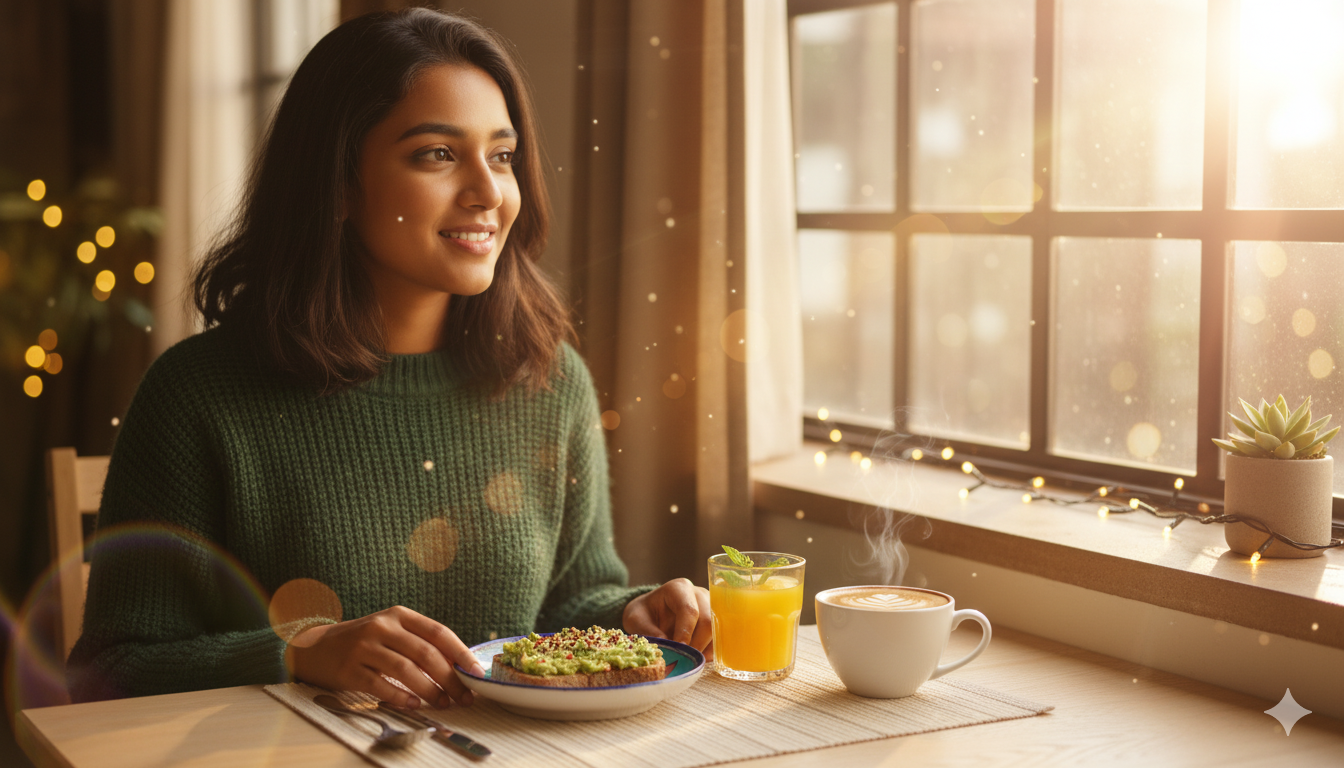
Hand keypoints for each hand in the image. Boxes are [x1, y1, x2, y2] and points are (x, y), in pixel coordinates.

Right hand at [285, 605, 484, 707]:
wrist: (315, 647)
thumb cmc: (363, 642)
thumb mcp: (391, 631)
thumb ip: (420, 643)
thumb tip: (458, 667)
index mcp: (399, 615)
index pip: (438, 632)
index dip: (460, 653)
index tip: (476, 673)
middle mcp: (382, 627)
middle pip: (425, 653)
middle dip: (450, 678)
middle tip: (463, 697)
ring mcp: (363, 646)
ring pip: (405, 669)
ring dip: (429, 690)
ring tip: (442, 703)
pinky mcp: (349, 669)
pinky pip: (380, 685)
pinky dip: (400, 696)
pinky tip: (413, 705)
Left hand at [622, 578, 713, 660]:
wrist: (652, 614)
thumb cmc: (644, 614)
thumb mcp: (635, 619)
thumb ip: (647, 630)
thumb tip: (668, 644)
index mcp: (679, 588)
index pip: (689, 610)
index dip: (686, 632)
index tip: (679, 649)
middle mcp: (699, 594)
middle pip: (708, 620)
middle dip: (697, 644)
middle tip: (684, 659)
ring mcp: (711, 607)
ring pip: (718, 631)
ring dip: (705, 649)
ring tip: (690, 660)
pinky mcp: (717, 622)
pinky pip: (721, 639)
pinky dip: (712, 652)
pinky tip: (698, 658)